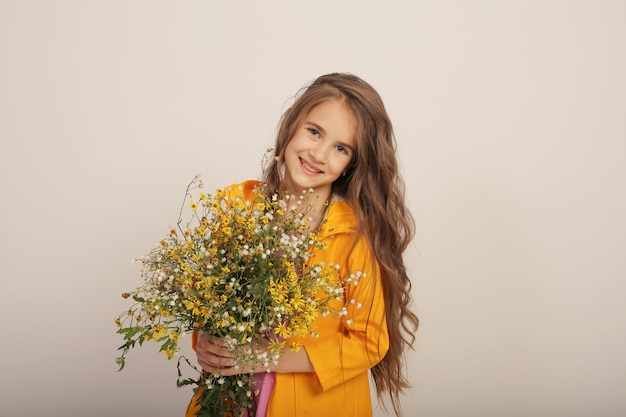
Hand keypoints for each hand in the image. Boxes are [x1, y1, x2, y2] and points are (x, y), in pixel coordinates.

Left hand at [195, 331, 314, 375]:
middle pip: (216, 351)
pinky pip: (223, 372)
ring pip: (217, 362)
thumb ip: (239, 329)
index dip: (210, 338)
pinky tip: (206, 366)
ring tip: (199, 353)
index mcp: (241, 343)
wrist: (274, 357)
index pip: (221, 341)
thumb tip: (226, 318)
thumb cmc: (263, 342)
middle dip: (205, 347)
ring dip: (206, 358)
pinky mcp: (238, 371)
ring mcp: (238, 363)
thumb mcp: (252, 333)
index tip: (205, 333)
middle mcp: (238, 354)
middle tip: (199, 342)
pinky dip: (213, 369)